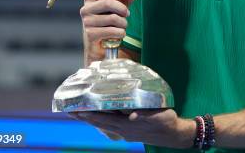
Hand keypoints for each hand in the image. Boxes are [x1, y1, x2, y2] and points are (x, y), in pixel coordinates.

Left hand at [70, 109, 194, 147]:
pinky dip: (101, 120)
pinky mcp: (130, 131)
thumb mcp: (159, 116)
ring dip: (91, 119)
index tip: (77, 110)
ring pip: (104, 125)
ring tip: (78, 113)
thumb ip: (145, 115)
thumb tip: (132, 115)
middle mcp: (124, 129)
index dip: (90, 115)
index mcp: (128, 125)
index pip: (105, 119)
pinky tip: (99, 117)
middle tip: (69, 110)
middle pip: (100, 123)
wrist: (175, 135)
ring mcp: (126, 132)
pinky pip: (111, 125)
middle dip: (84, 117)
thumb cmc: (167, 122)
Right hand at [80, 0, 135, 63]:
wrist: (100, 45)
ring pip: (112, 18)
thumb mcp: (118, 8)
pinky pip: (112, 31)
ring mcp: (87, 22)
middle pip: (107, 3)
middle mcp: (86, 9)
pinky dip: (120, 33)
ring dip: (123, 23)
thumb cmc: (108, 23)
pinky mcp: (90, 34)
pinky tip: (119, 34)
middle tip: (127, 14)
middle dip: (122, 9)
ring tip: (123, 26)